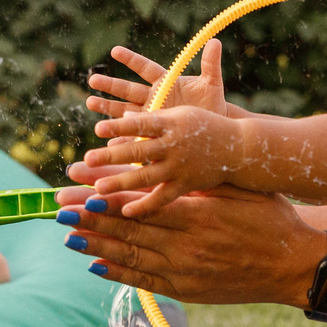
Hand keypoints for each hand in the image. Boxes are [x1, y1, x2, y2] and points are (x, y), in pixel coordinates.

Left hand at [56, 186, 326, 306]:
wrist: (293, 266)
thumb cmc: (272, 219)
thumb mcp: (238, 191)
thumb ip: (199, 182)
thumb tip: (165, 166)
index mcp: (196, 216)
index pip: (138, 205)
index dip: (104, 198)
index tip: (78, 189)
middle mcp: (185, 246)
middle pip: (125, 230)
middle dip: (88, 219)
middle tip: (57, 209)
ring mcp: (184, 272)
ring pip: (129, 256)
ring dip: (94, 245)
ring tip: (66, 234)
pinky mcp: (187, 291)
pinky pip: (144, 281)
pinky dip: (117, 272)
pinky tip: (93, 263)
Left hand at [73, 105, 247, 216]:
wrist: (239, 148)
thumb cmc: (206, 126)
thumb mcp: (181, 115)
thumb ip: (152, 119)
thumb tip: (122, 115)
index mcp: (172, 123)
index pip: (141, 123)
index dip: (120, 126)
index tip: (98, 129)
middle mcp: (175, 145)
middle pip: (138, 151)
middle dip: (111, 156)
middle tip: (87, 161)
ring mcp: (180, 167)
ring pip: (146, 176)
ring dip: (121, 182)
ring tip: (98, 189)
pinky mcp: (186, 185)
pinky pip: (163, 198)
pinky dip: (145, 206)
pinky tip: (125, 211)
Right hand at [85, 39, 247, 122]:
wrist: (213, 130)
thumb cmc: (212, 104)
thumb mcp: (212, 84)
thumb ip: (210, 64)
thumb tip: (215, 40)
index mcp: (165, 82)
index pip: (145, 68)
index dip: (131, 59)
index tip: (115, 50)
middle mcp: (153, 97)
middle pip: (128, 89)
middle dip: (110, 85)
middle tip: (92, 80)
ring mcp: (149, 115)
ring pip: (123, 111)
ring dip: (107, 107)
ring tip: (90, 102)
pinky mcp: (150, 132)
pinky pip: (132, 134)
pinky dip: (121, 137)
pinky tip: (108, 138)